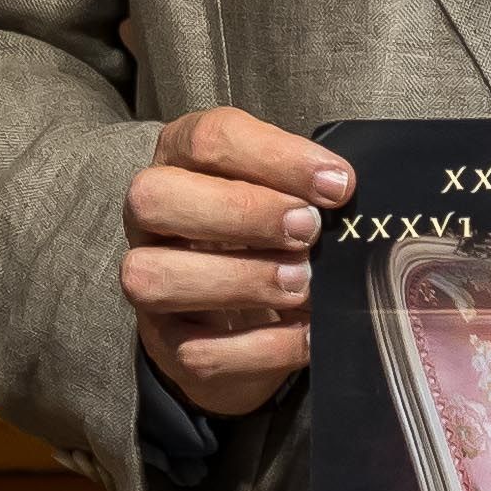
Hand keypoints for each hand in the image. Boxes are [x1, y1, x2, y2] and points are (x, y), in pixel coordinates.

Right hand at [126, 108, 348, 417]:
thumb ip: (305, 186)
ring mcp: (147, 281)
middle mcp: (151, 218)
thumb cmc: (268, 232)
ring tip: (302, 283)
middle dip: (240, 211)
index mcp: (180, 161)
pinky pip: (196, 351)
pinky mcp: (167, 344)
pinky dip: (262, 346)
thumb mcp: (285, 193)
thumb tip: (343, 189)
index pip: (207, 139)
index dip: (275, 157)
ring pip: (155, 276)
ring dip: (240, 279)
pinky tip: (307, 333)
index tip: (336, 183)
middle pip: (155, 198)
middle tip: (308, 230)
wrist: (241, 316)